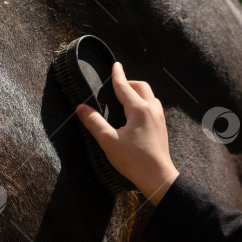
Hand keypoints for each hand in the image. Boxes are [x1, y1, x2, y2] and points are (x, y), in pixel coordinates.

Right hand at [76, 62, 178, 205]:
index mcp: (138, 109)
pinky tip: (136, 114)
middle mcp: (151, 110)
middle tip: (116, 85)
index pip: (124, 86)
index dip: (117, 75)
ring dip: (137, 92)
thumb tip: (81, 108)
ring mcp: (159, 118)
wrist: (157, 177)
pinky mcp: (161, 127)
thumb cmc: (133, 160)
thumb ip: (94, 122)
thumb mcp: (108, 141)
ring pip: (149, 96)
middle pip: (141, 87)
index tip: (115, 65)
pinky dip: (144, 103)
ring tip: (125, 99)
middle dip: (128, 82)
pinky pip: (154, 106)